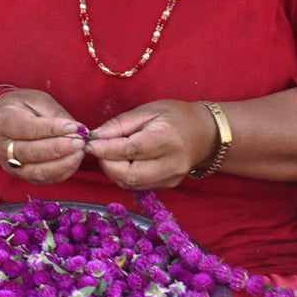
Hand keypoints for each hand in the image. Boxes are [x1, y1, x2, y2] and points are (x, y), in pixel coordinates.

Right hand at [0, 89, 87, 184]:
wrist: (1, 119)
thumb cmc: (21, 107)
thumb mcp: (37, 101)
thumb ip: (55, 115)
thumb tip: (77, 130)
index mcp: (3, 122)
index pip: (28, 128)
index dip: (53, 129)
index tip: (75, 127)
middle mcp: (1, 146)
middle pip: (31, 152)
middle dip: (59, 148)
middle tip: (80, 142)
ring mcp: (9, 164)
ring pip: (37, 170)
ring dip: (62, 163)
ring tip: (79, 152)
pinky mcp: (20, 175)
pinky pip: (43, 179)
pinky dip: (61, 172)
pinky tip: (73, 161)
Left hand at [86, 101, 215, 190]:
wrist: (207, 134)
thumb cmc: (176, 116)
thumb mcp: (148, 111)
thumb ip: (120, 124)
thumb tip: (95, 136)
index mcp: (167, 139)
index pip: (131, 150)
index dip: (106, 149)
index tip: (88, 144)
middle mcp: (171, 163)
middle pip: (129, 174)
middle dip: (107, 164)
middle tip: (98, 149)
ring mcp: (171, 178)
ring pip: (131, 183)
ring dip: (113, 171)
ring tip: (109, 154)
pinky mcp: (169, 185)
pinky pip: (138, 185)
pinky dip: (123, 175)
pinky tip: (122, 162)